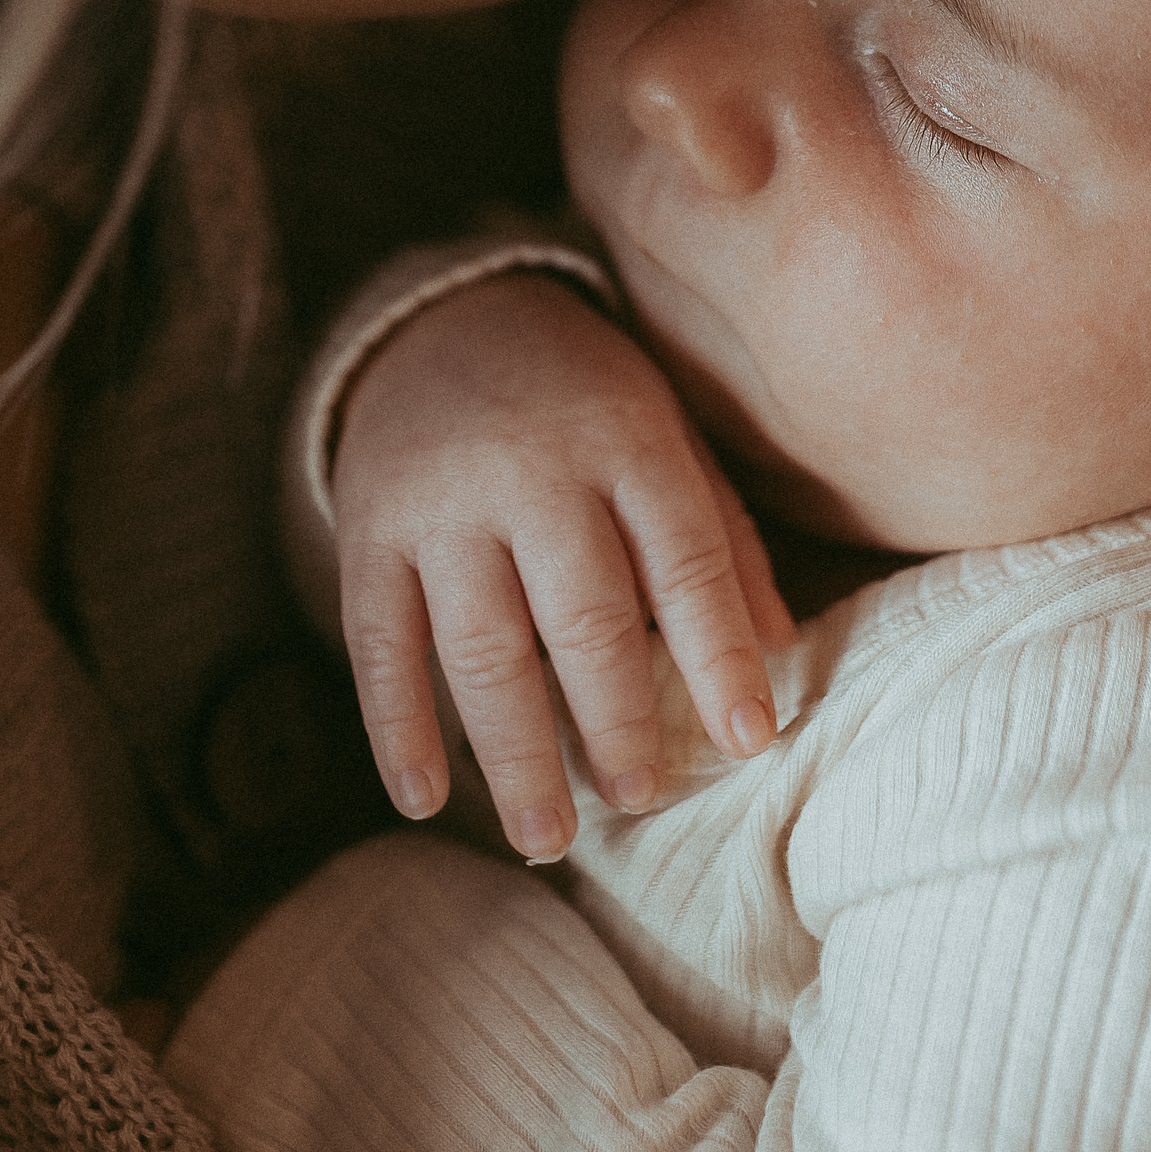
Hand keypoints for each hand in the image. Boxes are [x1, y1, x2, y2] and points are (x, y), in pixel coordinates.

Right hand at [330, 273, 793, 864]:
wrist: (444, 318)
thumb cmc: (585, 400)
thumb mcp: (668, 432)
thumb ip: (721, 535)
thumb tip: (782, 650)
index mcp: (627, 441)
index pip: (685, 560)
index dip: (719, 655)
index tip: (749, 741)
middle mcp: (534, 472)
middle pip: (583, 617)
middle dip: (615, 723)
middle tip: (641, 801)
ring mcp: (443, 504)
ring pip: (481, 645)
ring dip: (515, 752)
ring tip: (547, 833)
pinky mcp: (368, 529)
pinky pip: (380, 641)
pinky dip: (397, 727)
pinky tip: (424, 800)